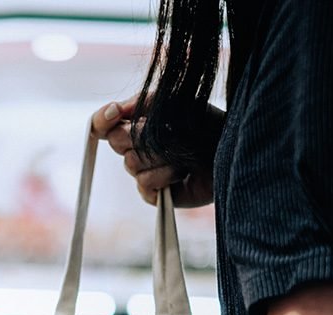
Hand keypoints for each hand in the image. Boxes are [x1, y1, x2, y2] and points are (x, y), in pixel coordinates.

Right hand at [91, 97, 219, 207]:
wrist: (230, 147)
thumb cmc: (204, 123)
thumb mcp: (172, 102)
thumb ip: (141, 102)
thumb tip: (114, 109)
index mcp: (136, 127)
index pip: (103, 126)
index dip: (102, 120)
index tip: (115, 113)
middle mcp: (136, 150)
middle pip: (115, 142)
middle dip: (138, 135)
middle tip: (166, 133)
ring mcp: (145, 173)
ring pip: (131, 163)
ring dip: (160, 155)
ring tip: (183, 153)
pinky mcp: (155, 194)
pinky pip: (144, 184)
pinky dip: (165, 175)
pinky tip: (182, 172)